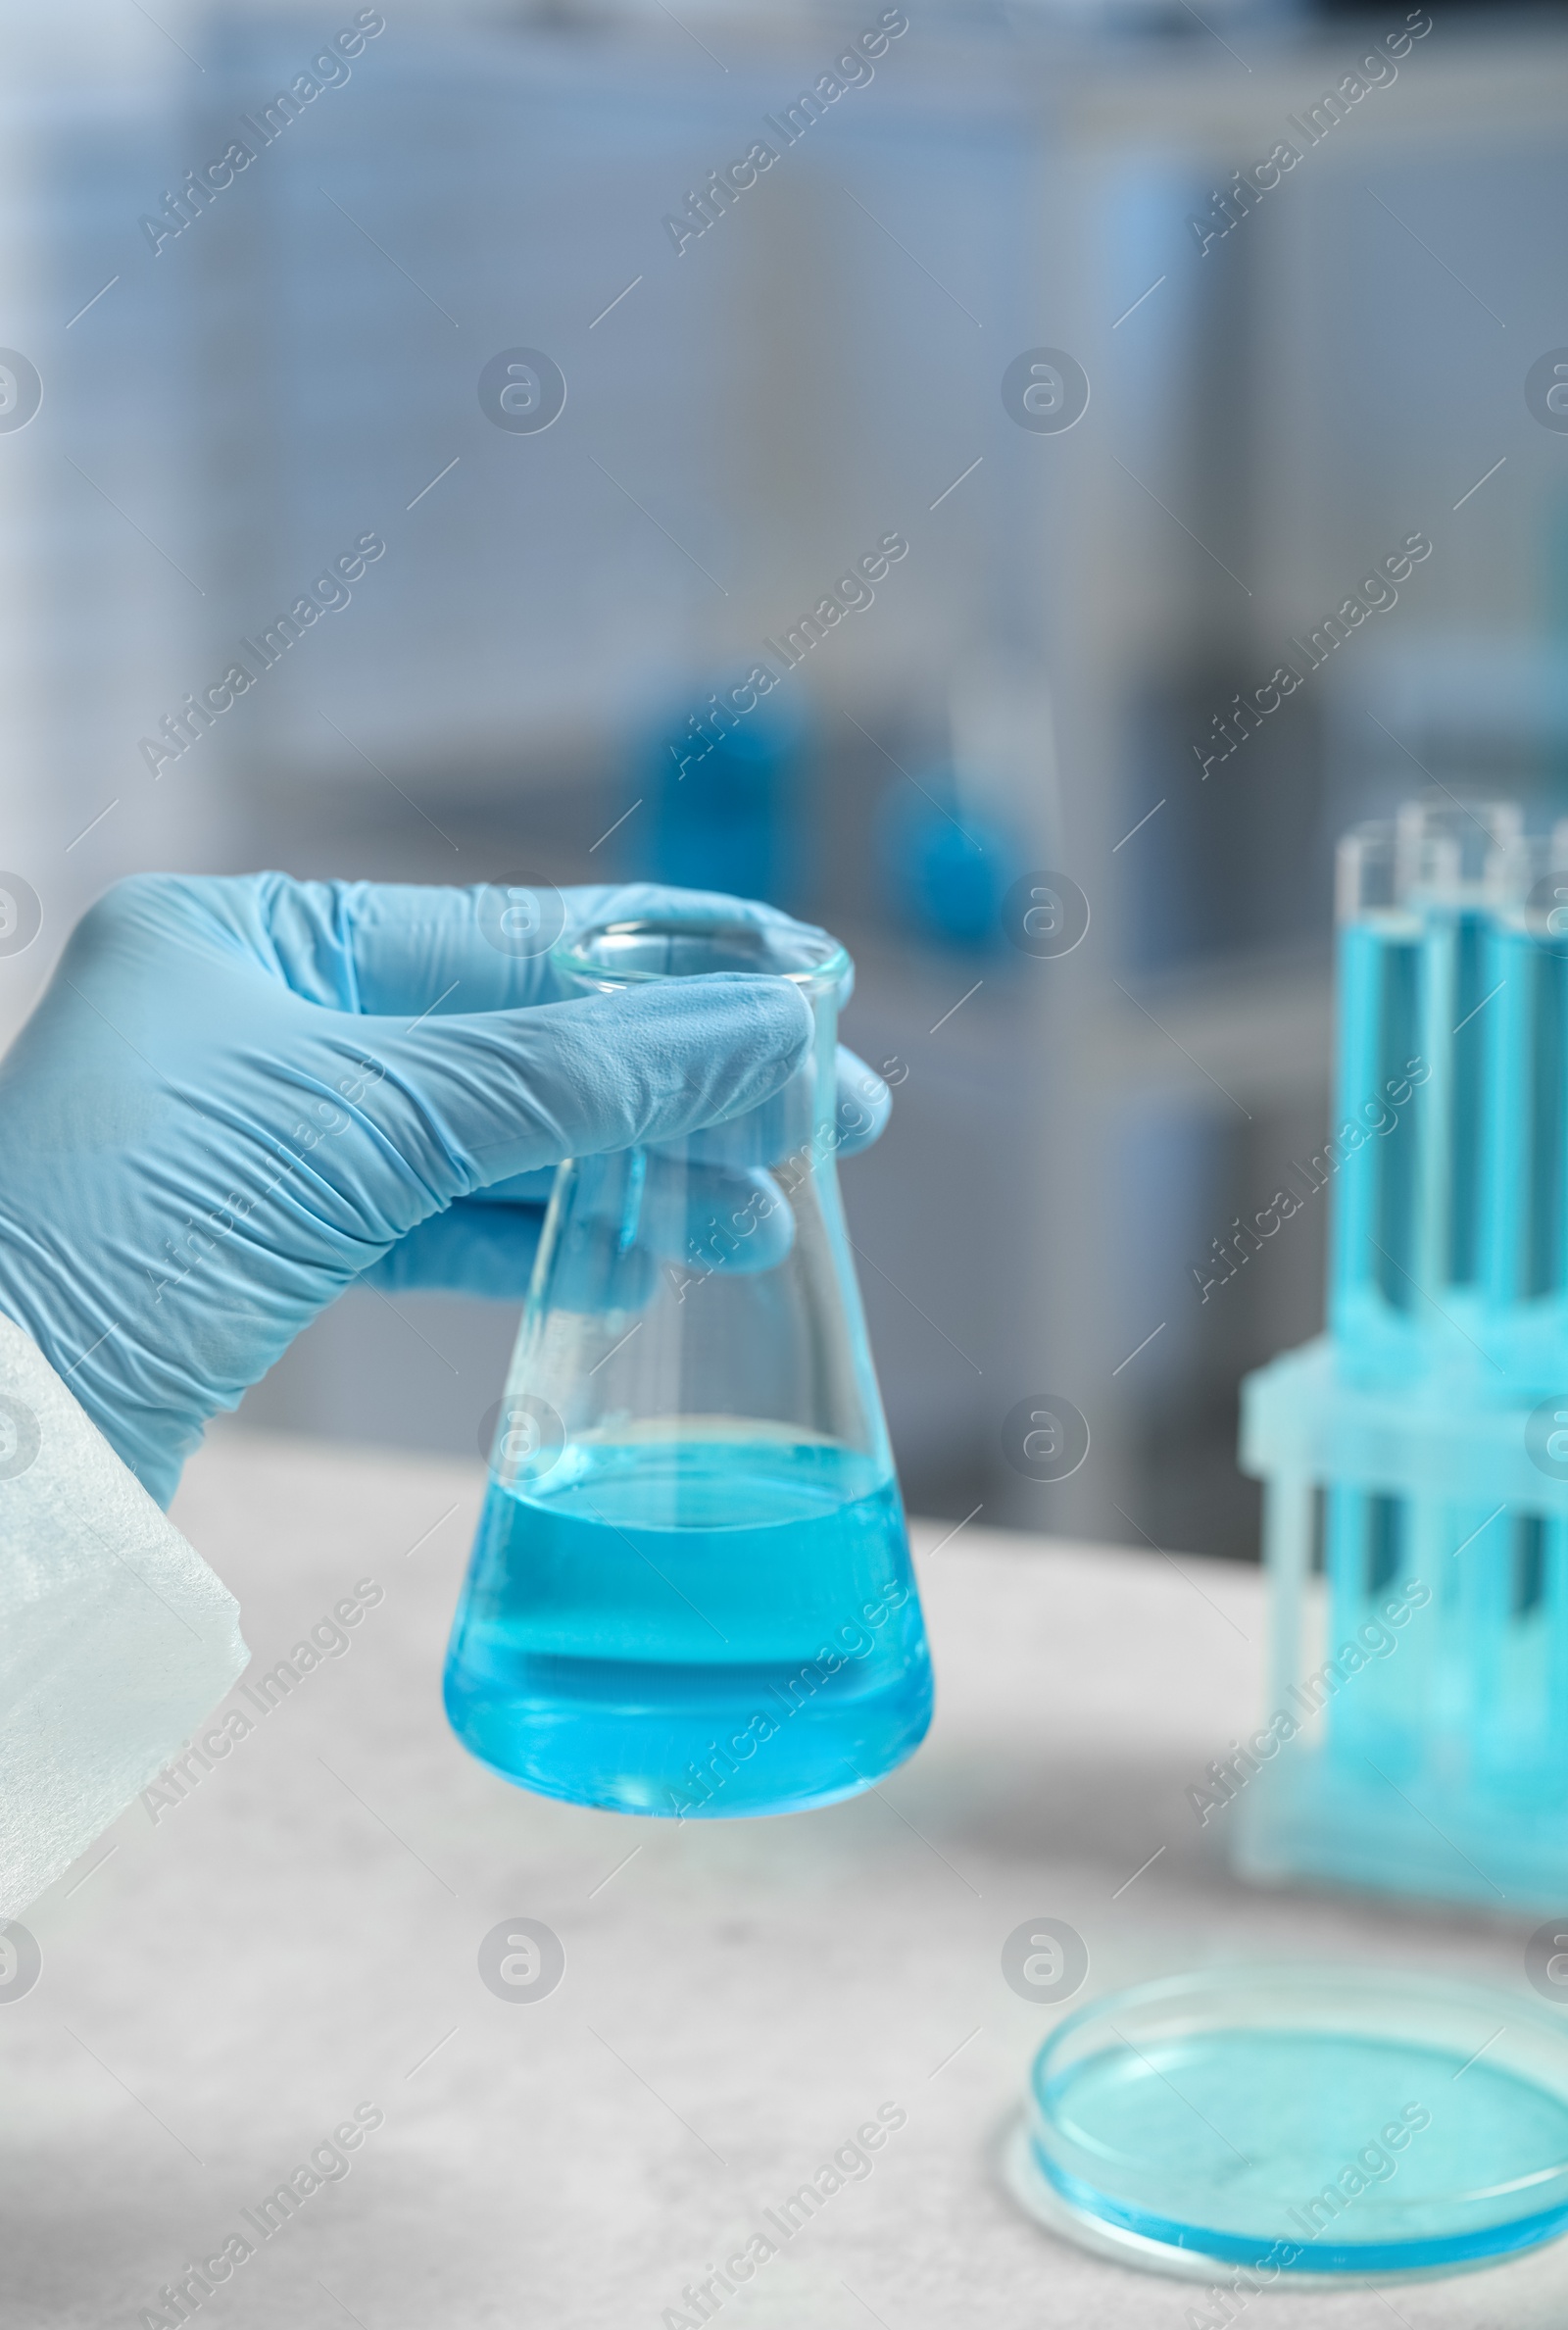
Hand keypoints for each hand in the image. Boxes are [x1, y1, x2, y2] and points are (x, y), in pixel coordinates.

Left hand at [0, 875, 889, 1505]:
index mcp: (249, 936)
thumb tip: (774, 1028)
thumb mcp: (369, 1122)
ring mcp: (257, 1140)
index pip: (510, 934)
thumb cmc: (118, 1231)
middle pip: (516, 1040)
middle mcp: (252, 1021)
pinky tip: (624, 1270)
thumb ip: (583, 1074)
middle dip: (672, 1089)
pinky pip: (431, 1225)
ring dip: (623, 1181)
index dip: (672, 966)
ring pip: (487, 1142)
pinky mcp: (264, 1252)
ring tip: (750, 1226)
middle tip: (828, 1128)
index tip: (805, 996)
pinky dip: (531, 1246)